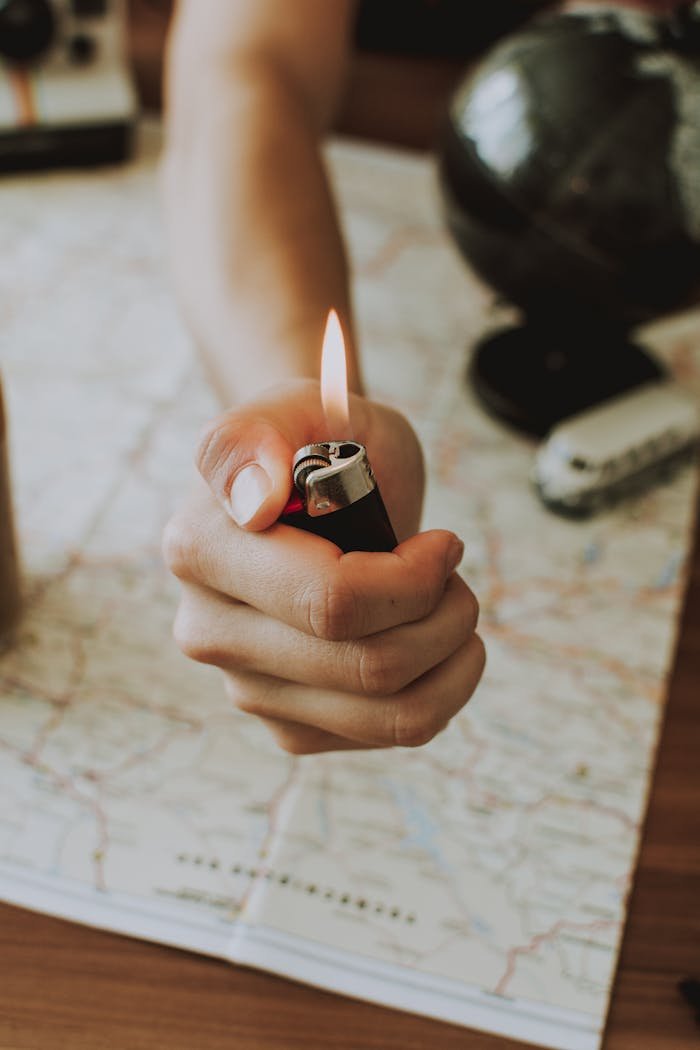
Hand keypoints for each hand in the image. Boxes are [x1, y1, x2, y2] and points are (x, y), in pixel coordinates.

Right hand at [163, 379, 484, 752]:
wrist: (315, 487)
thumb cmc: (318, 441)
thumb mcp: (300, 406)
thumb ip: (254, 438)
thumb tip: (249, 503)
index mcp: (201, 549)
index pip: (332, 601)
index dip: (415, 578)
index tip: (445, 543)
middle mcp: (209, 629)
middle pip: (370, 666)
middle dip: (446, 615)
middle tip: (454, 571)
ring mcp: (246, 686)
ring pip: (391, 714)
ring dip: (453, 656)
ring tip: (451, 606)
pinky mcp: (289, 724)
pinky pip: (392, 734)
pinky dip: (442, 689)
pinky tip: (432, 642)